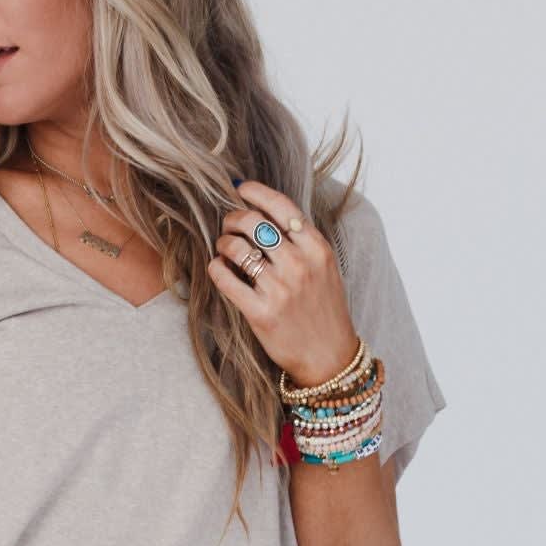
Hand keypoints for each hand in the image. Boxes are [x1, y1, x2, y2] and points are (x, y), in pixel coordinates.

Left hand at [208, 179, 359, 386]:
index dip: (255, 192)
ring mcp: (279, 289)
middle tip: (228, 226)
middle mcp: (299, 265)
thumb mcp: (324, 267)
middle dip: (232, 218)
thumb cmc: (324, 309)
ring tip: (225, 250)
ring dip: (223, 243)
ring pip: (236, 247)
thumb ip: (301, 241)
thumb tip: (264, 213)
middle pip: (252, 222)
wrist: (329, 357)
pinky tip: (219, 268)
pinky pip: (225, 278)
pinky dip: (216, 268)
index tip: (240, 189)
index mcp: (317, 248)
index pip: (281, 206)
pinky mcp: (260, 313)